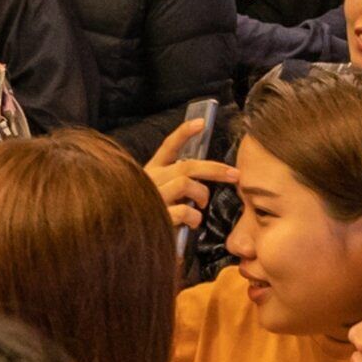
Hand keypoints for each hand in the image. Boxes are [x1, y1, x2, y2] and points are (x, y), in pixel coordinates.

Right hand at [146, 115, 237, 232]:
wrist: (125, 239)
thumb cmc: (148, 216)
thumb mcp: (159, 195)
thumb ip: (175, 185)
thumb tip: (202, 182)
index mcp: (151, 172)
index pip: (168, 147)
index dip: (184, 133)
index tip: (201, 122)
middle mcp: (150, 180)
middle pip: (187, 166)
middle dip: (215, 169)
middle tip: (235, 175)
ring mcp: (153, 197)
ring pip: (186, 183)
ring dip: (201, 195)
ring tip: (200, 206)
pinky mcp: (157, 216)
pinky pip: (185, 210)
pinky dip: (194, 217)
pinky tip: (190, 223)